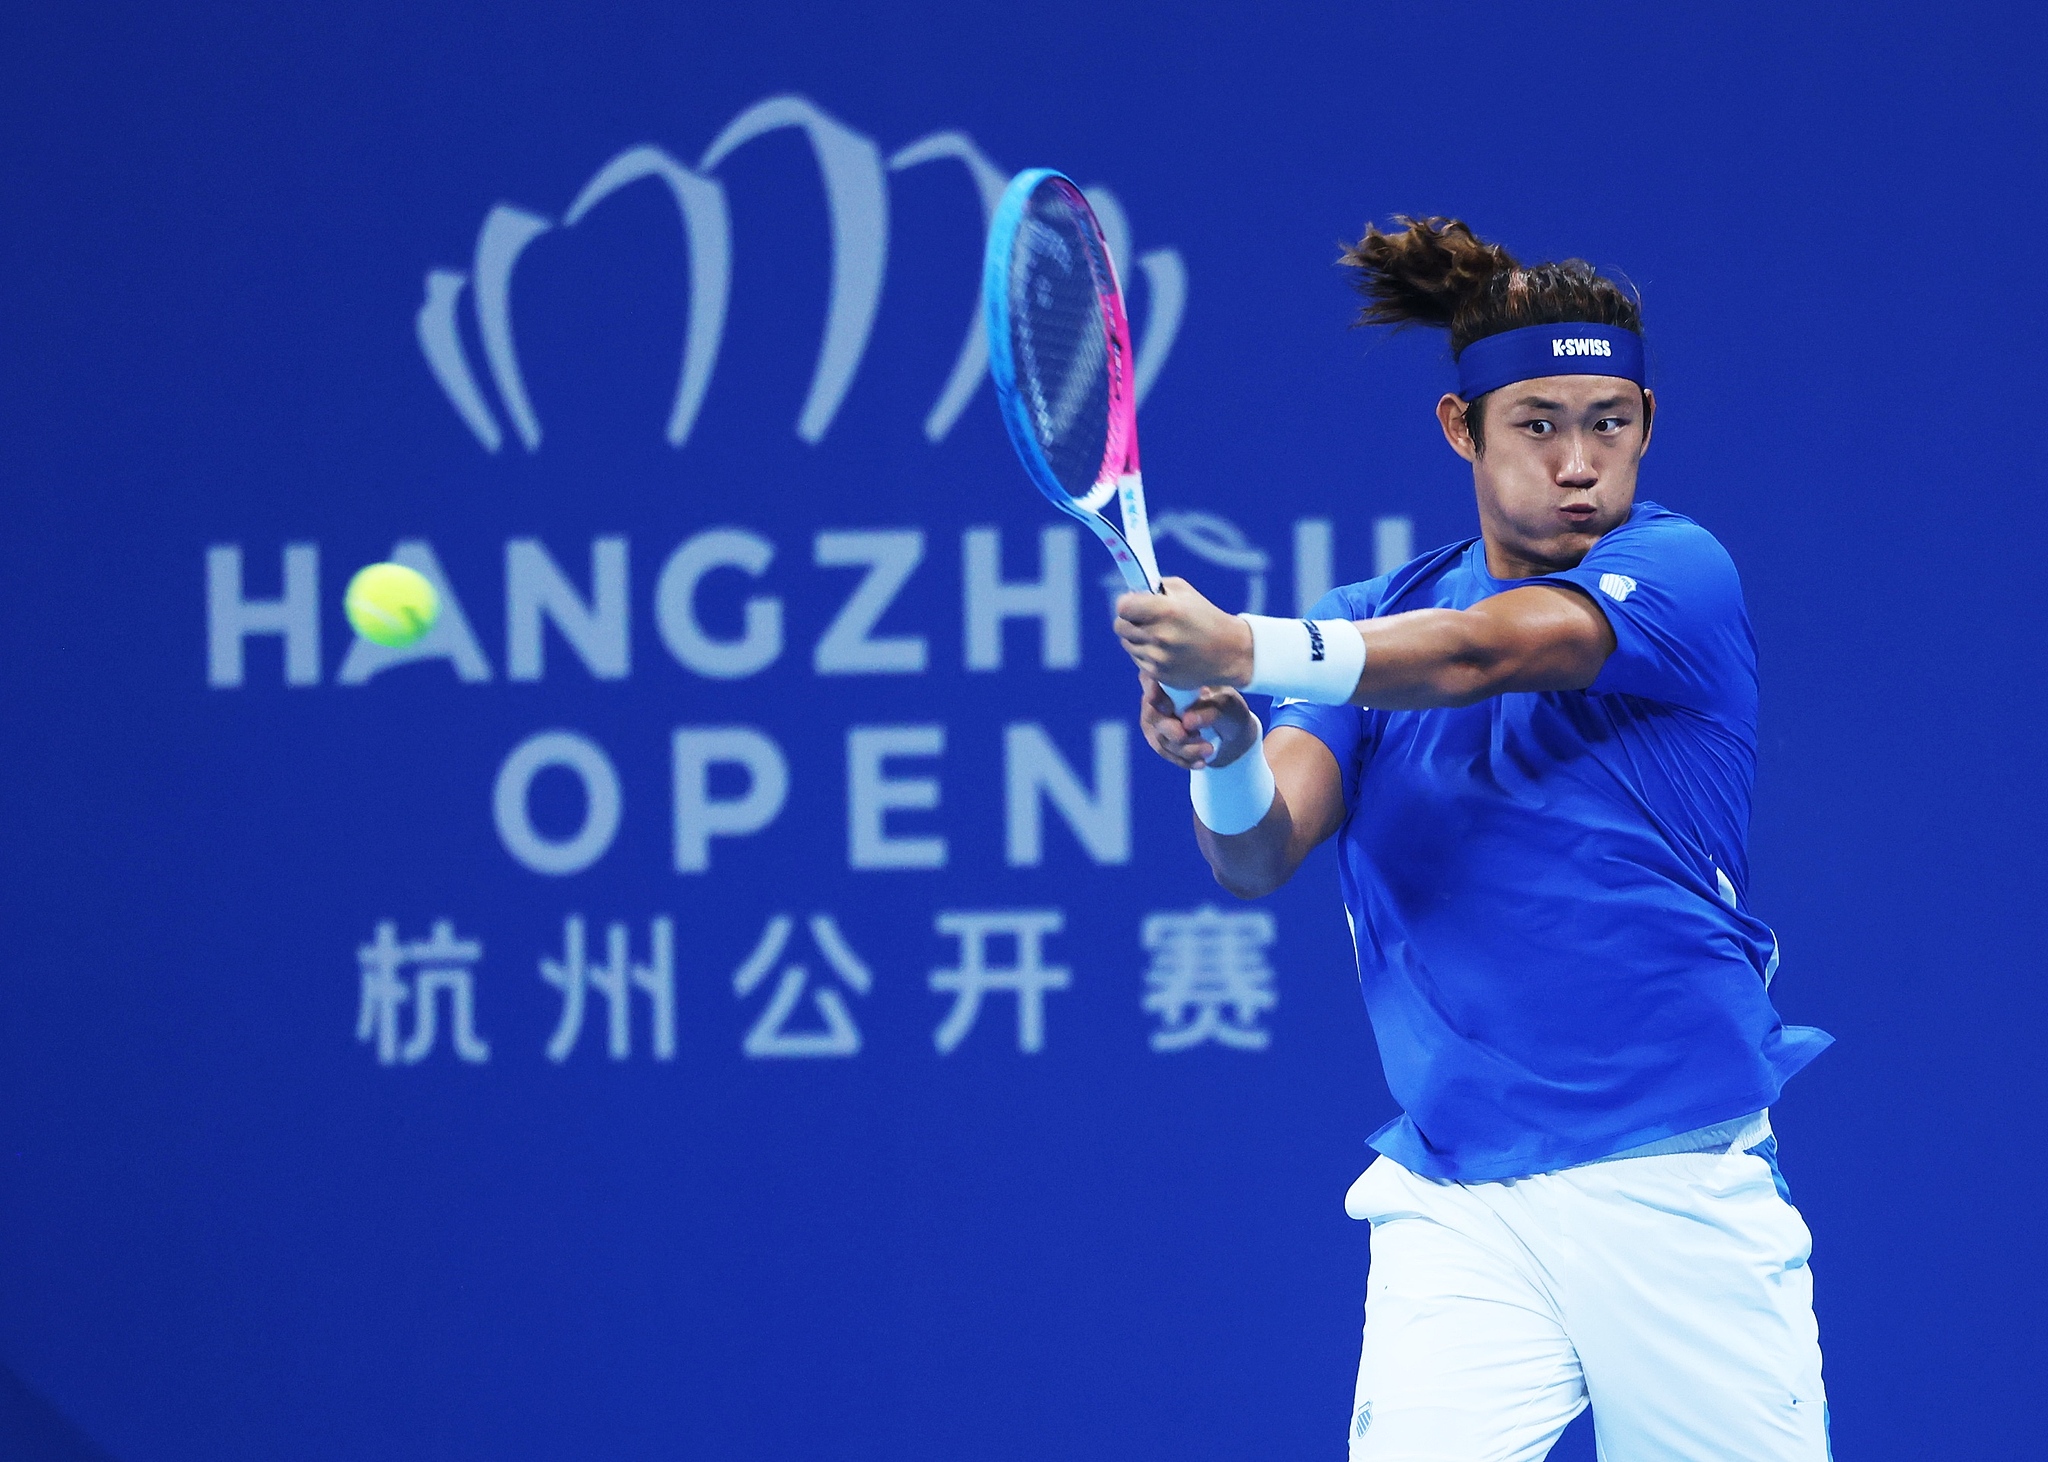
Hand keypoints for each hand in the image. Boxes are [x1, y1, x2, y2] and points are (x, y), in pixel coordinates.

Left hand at [1114, 577, 1254, 691]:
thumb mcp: (1184, 591)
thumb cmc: (1205, 616)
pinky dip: (1146, 654)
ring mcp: (1159, 657)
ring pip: (1128, 644)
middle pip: (1120, 627)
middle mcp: (1160, 635)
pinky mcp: (1159, 674)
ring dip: (1137, 638)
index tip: (1134, 605)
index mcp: (1166, 610)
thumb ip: (1155, 588)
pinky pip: (1138, 661)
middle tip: (1144, 619)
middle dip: (1129, 621)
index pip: (1123, 607)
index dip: (1126, 604)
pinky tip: (1165, 650)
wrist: (1229, 651)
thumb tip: (1131, 594)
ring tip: (1159, 635)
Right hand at [1138, 671, 1259, 769]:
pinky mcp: (1158, 737)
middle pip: (1152, 716)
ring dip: (1184, 749)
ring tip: (1208, 750)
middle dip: (1173, 732)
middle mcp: (1156, 694)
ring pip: (1160, 738)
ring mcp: (1154, 718)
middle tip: (1197, 736)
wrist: (1230, 727)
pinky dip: (1183, 759)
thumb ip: (1208, 709)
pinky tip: (1201, 762)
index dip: (1153, 693)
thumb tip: (1187, 721)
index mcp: (1170, 676)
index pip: (1150, 679)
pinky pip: (1164, 752)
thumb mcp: (1225, 705)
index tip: (1169, 707)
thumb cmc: (1227, 706)